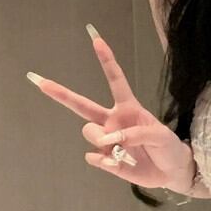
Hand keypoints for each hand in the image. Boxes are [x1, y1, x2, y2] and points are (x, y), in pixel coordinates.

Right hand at [27, 28, 193, 191]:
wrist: (171, 171)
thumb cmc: (168, 147)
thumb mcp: (160, 135)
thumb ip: (135, 134)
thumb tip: (109, 140)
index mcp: (129, 108)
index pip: (115, 80)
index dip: (106, 60)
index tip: (96, 39)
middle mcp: (113, 121)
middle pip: (82, 105)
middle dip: (61, 93)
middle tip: (39, 81)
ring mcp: (107, 139)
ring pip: (89, 133)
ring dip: (103, 140)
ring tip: (123, 151)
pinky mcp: (106, 159)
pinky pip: (93, 156)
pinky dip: (103, 160)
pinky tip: (116, 162)